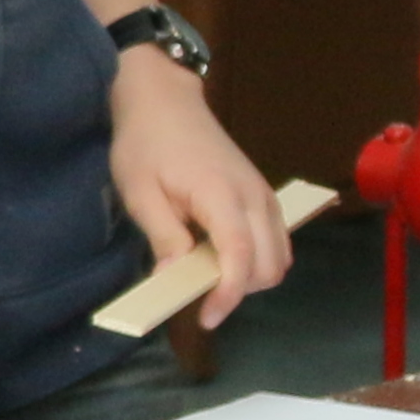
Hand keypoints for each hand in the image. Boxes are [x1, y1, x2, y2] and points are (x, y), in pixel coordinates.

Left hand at [110, 53, 288, 328]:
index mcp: (222, 195)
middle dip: (241, 290)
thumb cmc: (146, 144)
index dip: (228, 295)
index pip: (241, 258)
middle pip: (271, 264)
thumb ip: (164, 237)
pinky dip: (257, 259)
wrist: (165, 100)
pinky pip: (276, 239)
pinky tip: (221, 257)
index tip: (206, 318)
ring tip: (209, 276)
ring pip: (280, 255)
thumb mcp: (140, 192)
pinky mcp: (263, 194)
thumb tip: (175, 280)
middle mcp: (255, 196)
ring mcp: (264, 194)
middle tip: (199, 295)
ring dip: (251, 278)